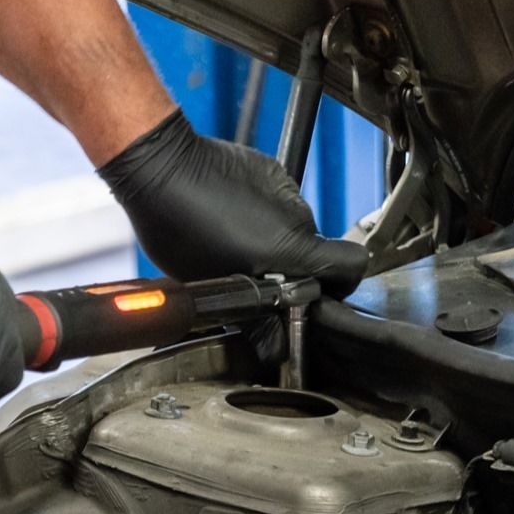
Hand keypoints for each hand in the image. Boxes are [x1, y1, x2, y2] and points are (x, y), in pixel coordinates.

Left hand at [98, 110, 369, 296]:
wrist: (161, 165)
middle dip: (289, 267)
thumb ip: (253, 318)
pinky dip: (262, 214)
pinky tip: (229, 216)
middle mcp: (297, 215)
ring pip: (293, 228)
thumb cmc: (177, 225)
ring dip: (273, 241)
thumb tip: (274, 347)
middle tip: (252, 275)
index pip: (352, 267)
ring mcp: (286, 187)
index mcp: (291, 247)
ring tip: (232, 244)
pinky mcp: (271, 170)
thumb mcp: (213, 287)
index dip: (340, 286)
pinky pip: (278, 202)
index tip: (313, 295)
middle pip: (314, 252)